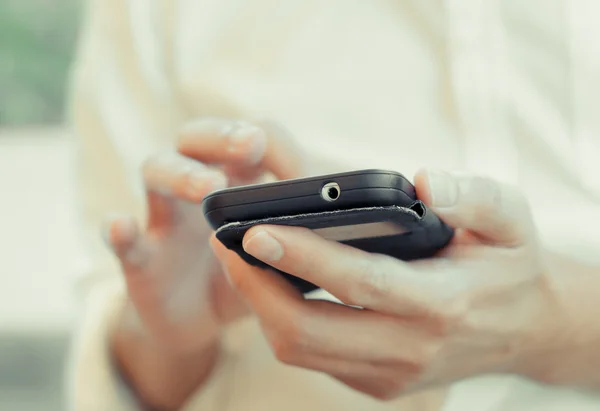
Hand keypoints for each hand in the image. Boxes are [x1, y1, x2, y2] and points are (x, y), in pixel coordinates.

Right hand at [104, 118, 306, 353]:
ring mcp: (164, 217)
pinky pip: (125, 240)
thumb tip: (340, 220)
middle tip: (248, 143)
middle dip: (220, 135)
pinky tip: (121, 225)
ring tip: (208, 187)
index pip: (245, 140)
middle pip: (196, 139)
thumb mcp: (280, 252)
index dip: (261, 138)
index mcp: (236, 179)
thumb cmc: (248, 273)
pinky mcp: (140, 258)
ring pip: (156, 173)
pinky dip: (121, 232)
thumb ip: (300, 233)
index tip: (276, 149)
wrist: (200, 319)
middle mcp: (196, 186)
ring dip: (181, 174)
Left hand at [212, 170, 556, 399]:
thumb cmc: (510, 263)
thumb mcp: (510, 218)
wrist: (527, 328)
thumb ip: (473, 196)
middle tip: (226, 243)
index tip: (254, 231)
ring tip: (239, 260)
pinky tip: (272, 286)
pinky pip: (313, 357)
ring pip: (301, 350)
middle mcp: (411, 348)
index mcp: (442, 303)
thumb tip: (425, 182)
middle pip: (309, 330)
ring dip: (260, 306)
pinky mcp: (378, 383)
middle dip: (255, 288)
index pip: (359, 282)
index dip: (303, 258)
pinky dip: (281, 322)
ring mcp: (391, 374)